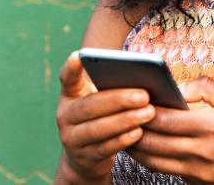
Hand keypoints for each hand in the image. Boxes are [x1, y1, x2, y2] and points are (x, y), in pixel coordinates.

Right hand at [56, 51, 156, 182]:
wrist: (85, 157)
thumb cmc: (99, 118)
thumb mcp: (98, 101)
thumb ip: (109, 89)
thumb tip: (142, 78)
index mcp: (69, 95)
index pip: (67, 79)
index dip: (71, 68)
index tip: (79, 55)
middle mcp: (65, 116)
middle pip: (89, 106)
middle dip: (118, 100)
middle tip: (144, 95)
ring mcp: (71, 138)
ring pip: (97, 129)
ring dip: (125, 121)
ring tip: (148, 113)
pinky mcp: (83, 158)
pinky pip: (104, 148)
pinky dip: (122, 140)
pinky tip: (139, 132)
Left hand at [128, 76, 213, 184]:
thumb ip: (207, 89)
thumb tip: (179, 87)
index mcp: (212, 127)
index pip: (164, 119)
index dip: (142, 109)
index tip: (129, 97)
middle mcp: (203, 152)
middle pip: (152, 142)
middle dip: (131, 128)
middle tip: (117, 114)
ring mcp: (201, 173)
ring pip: (154, 161)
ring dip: (136, 147)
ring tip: (124, 130)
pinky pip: (168, 172)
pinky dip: (153, 160)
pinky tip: (147, 147)